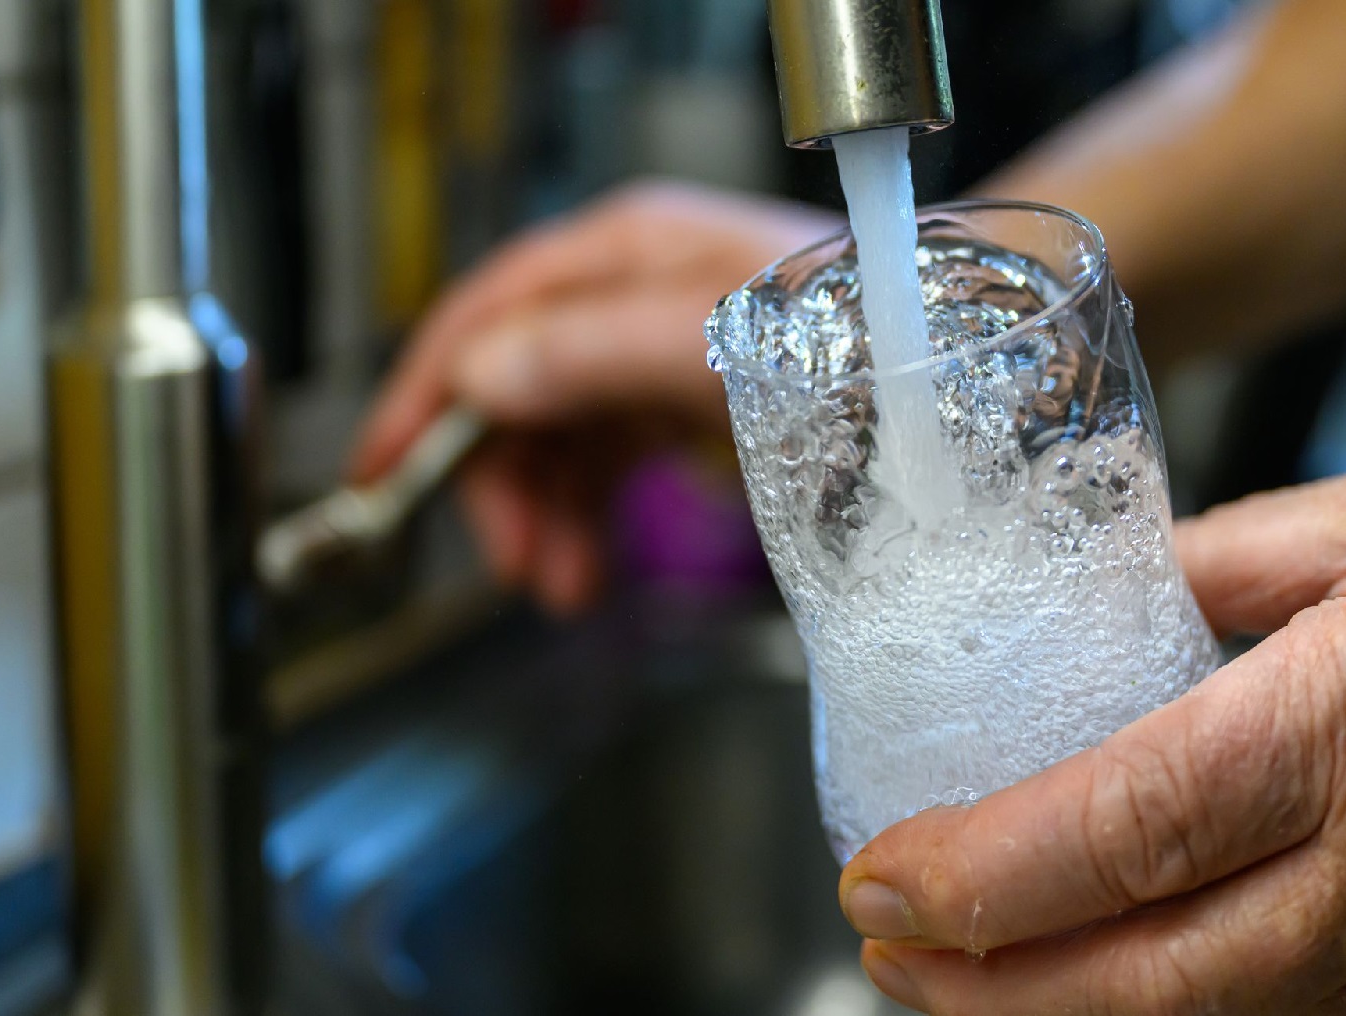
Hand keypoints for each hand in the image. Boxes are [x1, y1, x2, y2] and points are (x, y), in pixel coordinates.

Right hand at [351, 181, 838, 610]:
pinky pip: (605, 466)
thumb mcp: (724, 346)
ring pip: (556, 438)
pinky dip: (587, 519)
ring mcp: (658, 358)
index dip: (427, 389)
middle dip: (500, 481)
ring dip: (543, 515)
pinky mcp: (686, 413)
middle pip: (515, 387)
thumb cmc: (865, 344)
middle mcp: (632, 301)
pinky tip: (592, 566)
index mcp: (629, 257)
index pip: (491, 312)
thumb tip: (484, 377)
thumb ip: (600, 351)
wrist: (962, 385)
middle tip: (516, 565)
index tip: (383, 469)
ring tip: (564, 586)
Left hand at [836, 418, 1345, 1013]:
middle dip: (990, 987)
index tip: (882, 878)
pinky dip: (1173, 1010)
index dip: (983, 875)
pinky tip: (1108, 975)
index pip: (1123, 831)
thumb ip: (1221, 562)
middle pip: (1147, 979)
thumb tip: (1106, 594)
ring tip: (964, 972)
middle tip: (886, 948)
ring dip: (1066, 1011)